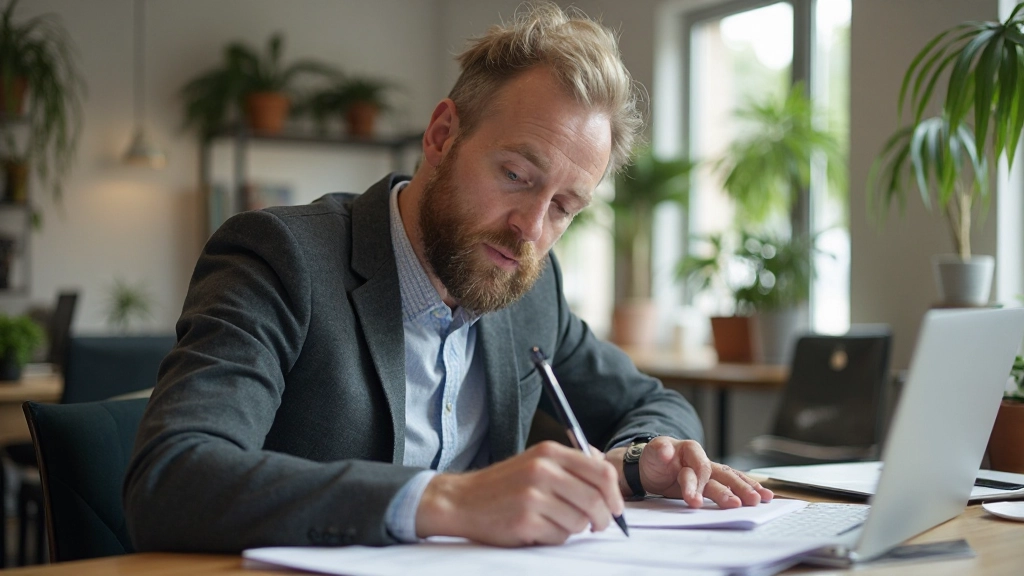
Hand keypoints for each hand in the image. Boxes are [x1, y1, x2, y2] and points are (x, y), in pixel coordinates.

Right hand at [415, 441, 624, 545]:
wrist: (462, 500)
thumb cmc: (504, 484)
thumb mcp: (536, 461)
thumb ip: (571, 464)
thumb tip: (607, 473)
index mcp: (549, 452)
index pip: (601, 471)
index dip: (615, 494)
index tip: (615, 507)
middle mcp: (542, 470)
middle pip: (595, 499)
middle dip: (603, 518)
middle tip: (599, 525)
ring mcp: (532, 496)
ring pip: (579, 521)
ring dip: (575, 528)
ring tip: (556, 523)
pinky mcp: (524, 521)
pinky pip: (559, 536)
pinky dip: (555, 537)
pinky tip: (539, 529)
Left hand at [614, 436, 772, 508]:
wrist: (651, 466)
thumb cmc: (653, 458)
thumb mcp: (651, 452)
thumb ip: (658, 451)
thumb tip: (666, 451)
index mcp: (690, 449)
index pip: (700, 467)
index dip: (698, 484)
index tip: (694, 500)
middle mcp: (703, 460)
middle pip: (721, 473)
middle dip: (732, 488)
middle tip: (740, 503)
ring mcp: (709, 472)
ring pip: (730, 480)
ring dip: (744, 490)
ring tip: (759, 500)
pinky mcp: (710, 483)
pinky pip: (730, 485)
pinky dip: (745, 490)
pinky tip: (761, 496)